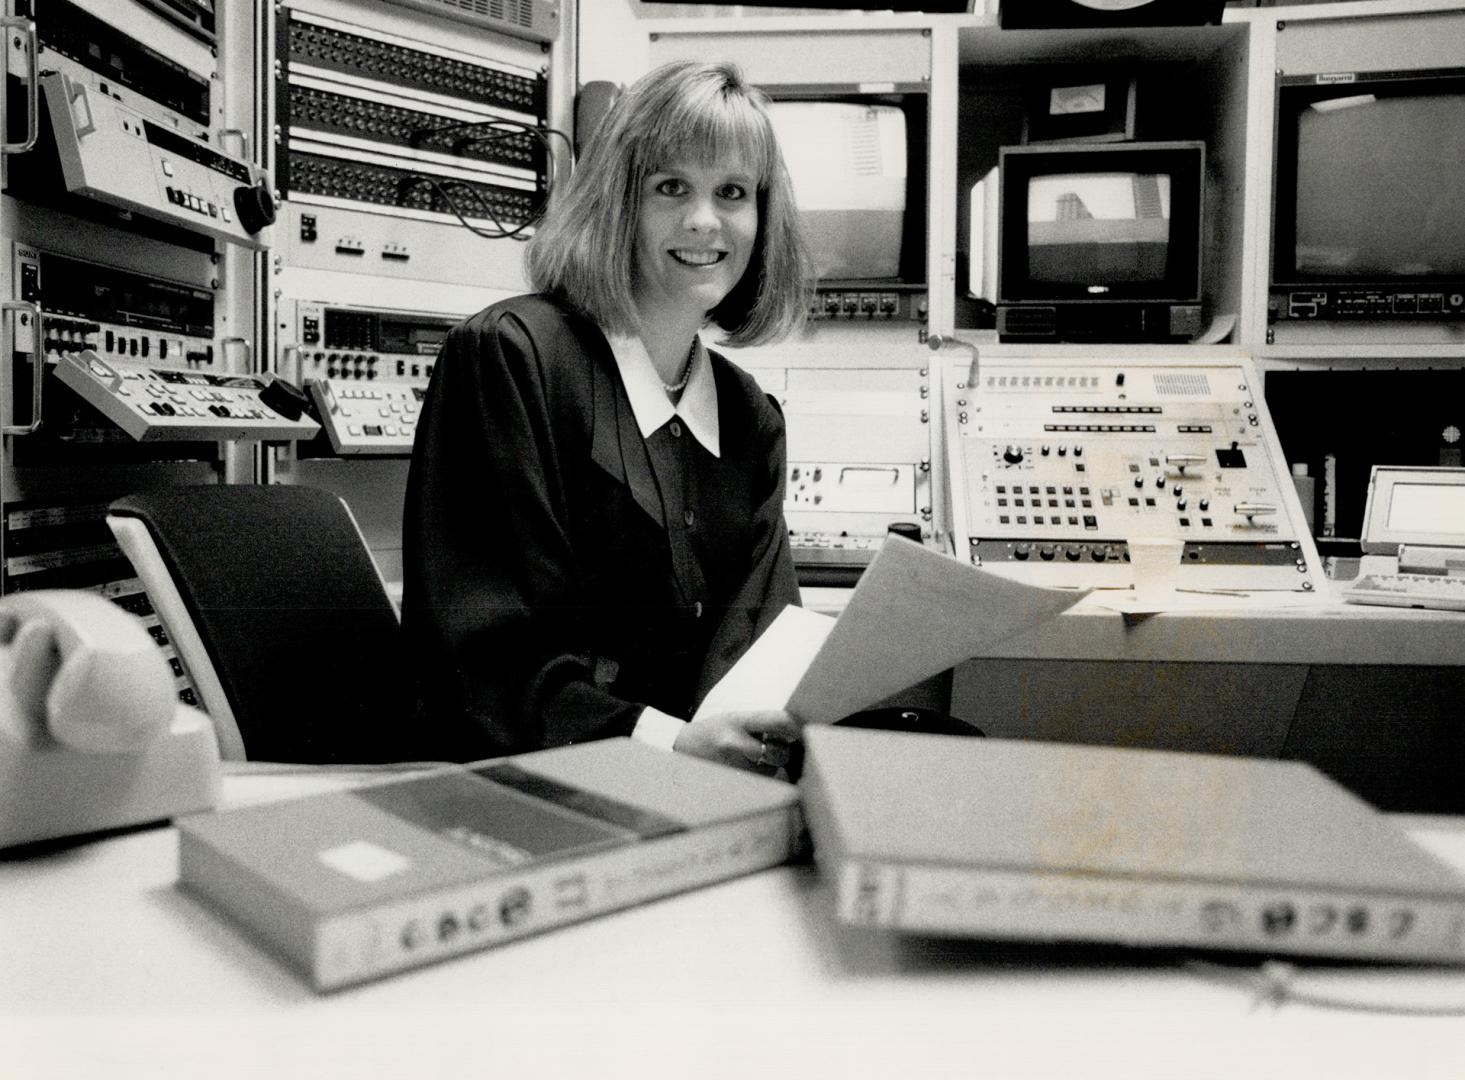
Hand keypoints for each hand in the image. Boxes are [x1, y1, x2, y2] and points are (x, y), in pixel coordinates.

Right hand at [673, 708, 798, 774]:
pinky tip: (743, 773)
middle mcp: (735, 743)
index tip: (806, 729)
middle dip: (781, 753)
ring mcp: (732, 767)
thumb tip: (795, 732)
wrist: (679, 750)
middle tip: (771, 749)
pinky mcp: (731, 784)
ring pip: (770, 772)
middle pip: (778, 753)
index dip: (797, 726)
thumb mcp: (733, 719)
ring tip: (747, 760)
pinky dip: (759, 781)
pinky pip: (758, 786)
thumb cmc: (712, 732)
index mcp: (737, 721)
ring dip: (768, 768)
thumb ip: (760, 724)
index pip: (778, 721)